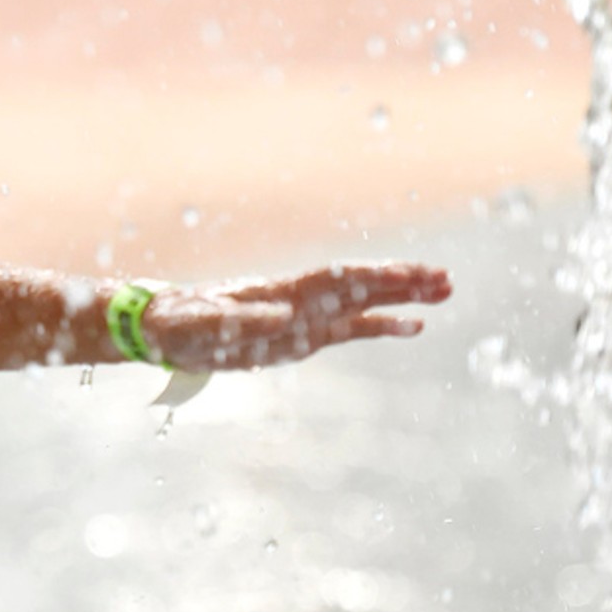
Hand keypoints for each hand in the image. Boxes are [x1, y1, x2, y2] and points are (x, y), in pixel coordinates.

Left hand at [141, 262, 451, 370]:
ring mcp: (305, 317)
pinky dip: (382, 326)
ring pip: (363, 303)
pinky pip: (350, 330)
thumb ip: (241, 321)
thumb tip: (284, 316)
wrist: (163, 328)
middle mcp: (300, 299)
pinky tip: (413, 327)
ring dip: (402, 298)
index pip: (338, 280)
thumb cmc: (180, 323)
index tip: (410, 273)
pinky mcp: (302, 337)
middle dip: (402, 281)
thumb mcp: (204, 326)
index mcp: (280, 292)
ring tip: (445, 292)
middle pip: (360, 285)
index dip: (374, 277)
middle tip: (447, 279)